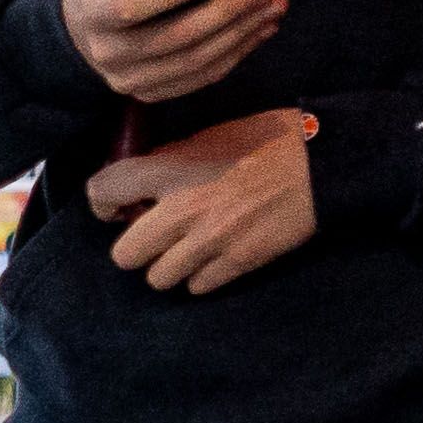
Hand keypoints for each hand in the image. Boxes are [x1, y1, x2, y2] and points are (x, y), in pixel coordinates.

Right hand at [60, 0, 282, 102]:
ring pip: (195, 61)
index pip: (129, 9)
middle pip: (174, 39)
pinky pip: (202, 77)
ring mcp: (131, 80)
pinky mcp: (153, 93)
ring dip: (242, 33)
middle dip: (226, 12)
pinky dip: (237, 53)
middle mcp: (109, 54)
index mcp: (93, 14)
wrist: (83, 29)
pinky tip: (260, 29)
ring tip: (272, 6)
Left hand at [84, 110, 322, 293]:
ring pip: (159, 279)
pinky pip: (198, 287)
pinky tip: (215, 259)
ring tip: (187, 251)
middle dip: (135, 248)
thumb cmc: (268, 139)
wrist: (321, 163)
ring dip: (169, 267)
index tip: (115, 209)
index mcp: (170, 170)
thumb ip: (172, 161)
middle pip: (125, 255)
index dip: (102, 204)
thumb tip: (147, 181)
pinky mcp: (238, 262)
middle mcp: (181, 210)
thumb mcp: (209, 136)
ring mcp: (209, 241)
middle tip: (153, 238)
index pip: (103, 193)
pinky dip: (201, 277)